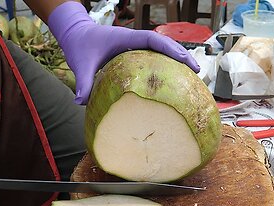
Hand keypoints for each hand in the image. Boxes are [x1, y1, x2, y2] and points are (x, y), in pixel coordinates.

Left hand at [48, 2, 199, 104]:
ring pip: (161, 51)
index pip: (152, 40)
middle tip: (196, 70)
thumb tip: (81, 101)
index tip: (183, 59)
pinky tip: (173, 80)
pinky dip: (165, 66)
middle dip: (181, 55)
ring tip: (192, 75)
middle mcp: (133, 41)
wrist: (76, 36)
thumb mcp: (81, 64)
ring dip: (176, 60)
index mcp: (125, 39)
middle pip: (163, 45)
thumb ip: (83, 82)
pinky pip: (154, 58)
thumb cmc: (80, 46)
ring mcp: (135, 47)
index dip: (169, 48)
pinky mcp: (133, 54)